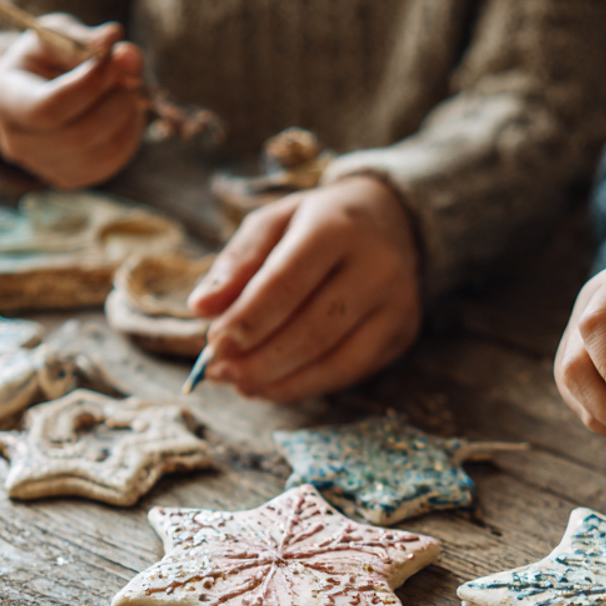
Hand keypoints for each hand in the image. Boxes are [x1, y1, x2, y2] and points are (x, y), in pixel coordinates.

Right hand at [0, 15, 145, 187]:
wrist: (32, 92)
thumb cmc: (43, 60)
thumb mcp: (55, 36)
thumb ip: (84, 38)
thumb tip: (114, 38)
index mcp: (5, 101)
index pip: (48, 108)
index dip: (87, 86)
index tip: (113, 60)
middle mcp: (19, 142)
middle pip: (79, 135)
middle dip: (114, 102)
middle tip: (130, 74)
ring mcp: (44, 167)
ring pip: (103, 151)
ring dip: (127, 117)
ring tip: (127, 89)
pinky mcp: (71, 178)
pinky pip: (112, 161)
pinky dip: (128, 133)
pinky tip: (123, 111)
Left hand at [187, 176, 420, 401]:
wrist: (390, 219)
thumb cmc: (317, 223)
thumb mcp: (272, 224)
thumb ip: (235, 264)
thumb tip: (201, 308)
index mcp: (337, 228)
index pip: (288, 283)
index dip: (249, 320)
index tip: (214, 344)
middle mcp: (377, 266)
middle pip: (314, 329)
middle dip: (260, 359)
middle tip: (220, 373)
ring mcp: (398, 304)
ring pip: (336, 360)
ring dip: (281, 381)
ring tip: (241, 384)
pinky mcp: (404, 332)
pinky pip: (351, 372)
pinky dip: (307, 385)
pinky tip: (273, 385)